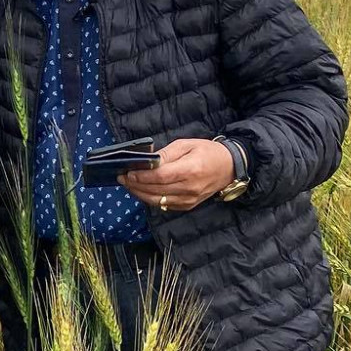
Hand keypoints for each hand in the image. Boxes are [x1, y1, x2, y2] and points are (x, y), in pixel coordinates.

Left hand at [119, 137, 234, 213]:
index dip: (142, 176)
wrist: (229, 167)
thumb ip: (166, 154)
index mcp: (190, 170)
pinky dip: (150, 199)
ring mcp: (189, 200)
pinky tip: (141, 191)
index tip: (128, 172)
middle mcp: (190, 188)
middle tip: (122, 178)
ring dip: (140, 194)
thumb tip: (148, 161)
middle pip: (156, 190)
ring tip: (128, 185)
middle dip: (136, 185)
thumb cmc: (208, 152)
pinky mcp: (188, 205)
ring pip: (157, 201)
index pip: (160, 177)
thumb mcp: (187, 144)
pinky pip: (164, 205)